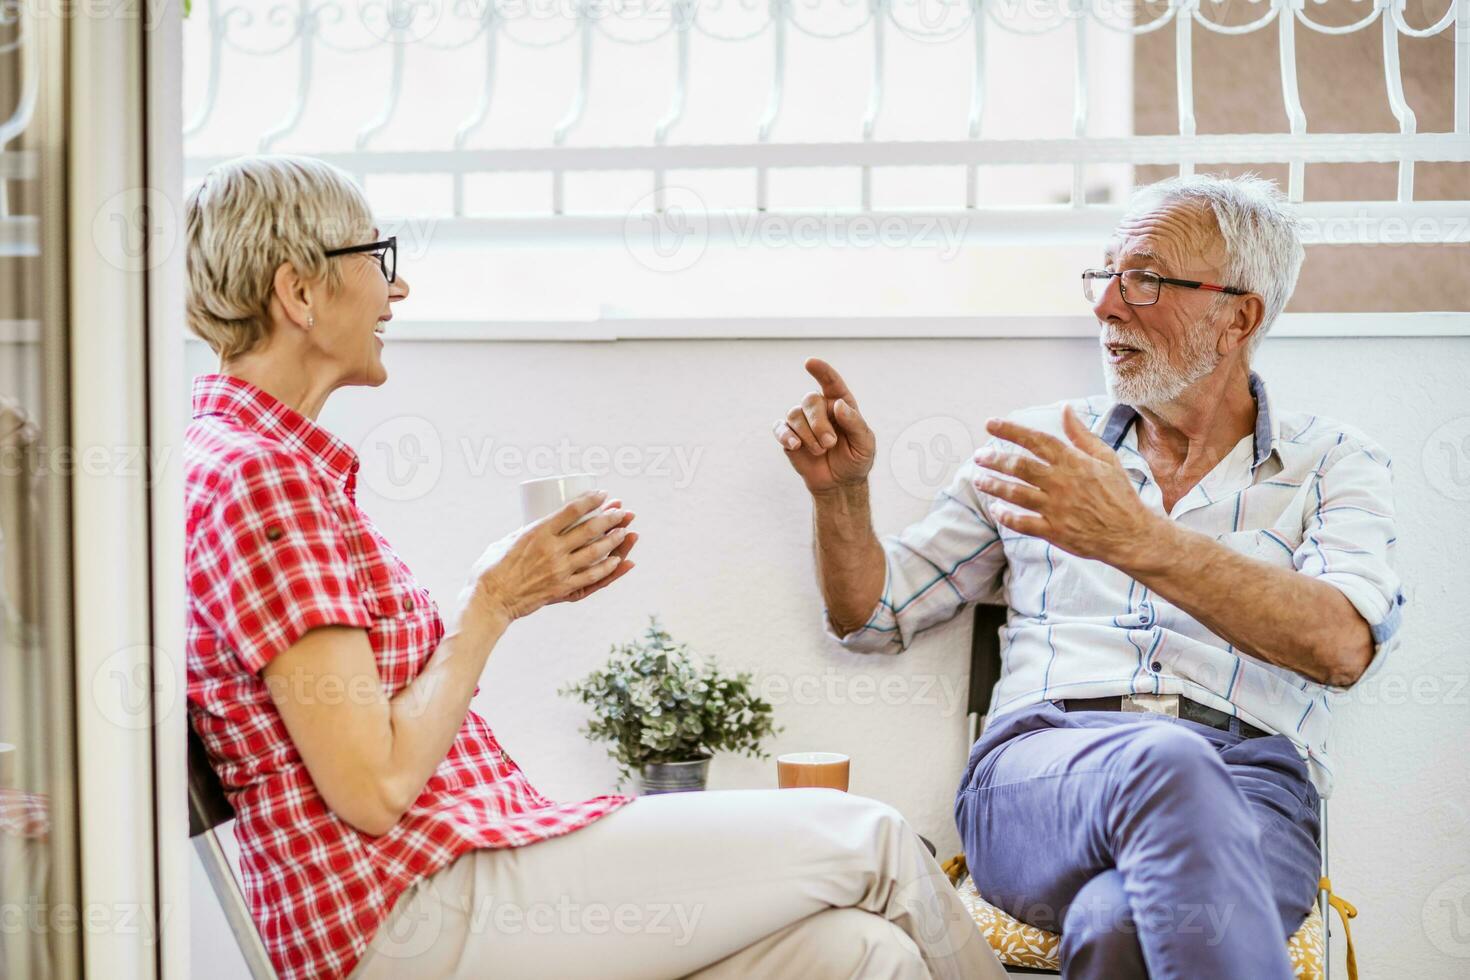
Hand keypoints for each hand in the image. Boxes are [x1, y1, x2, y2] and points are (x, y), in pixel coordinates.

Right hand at [457, 491, 637, 626]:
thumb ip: (528, 531)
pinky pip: (592, 578)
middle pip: (590, 529)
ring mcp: (559, 571)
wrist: (489, 601)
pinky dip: (608, 568)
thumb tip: (543, 523)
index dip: (592, 500)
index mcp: (537, 532)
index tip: (603, 494)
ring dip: (615, 540)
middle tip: (622, 510)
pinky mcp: (562, 589)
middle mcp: (552, 550)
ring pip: (596, 552)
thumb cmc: (491, 568)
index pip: (572, 510)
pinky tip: (619, 561)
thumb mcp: (507, 540)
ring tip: (626, 531)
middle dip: (610, 517)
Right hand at [772, 358, 876, 493]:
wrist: (840, 483)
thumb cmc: (856, 459)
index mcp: (840, 405)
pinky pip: (780, 428)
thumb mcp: (864, 443)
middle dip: (818, 422)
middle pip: (810, 400)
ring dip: (807, 434)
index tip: (810, 362)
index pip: (831, 383)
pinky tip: (795, 445)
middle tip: (830, 443)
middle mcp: (820, 410)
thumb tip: (837, 404)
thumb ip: (854, 423)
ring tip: (820, 451)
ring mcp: (802, 423)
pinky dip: (786, 435)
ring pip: (794, 414)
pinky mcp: (789, 437)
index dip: (822, 371)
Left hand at [971, 404, 1163, 567]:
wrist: (1132, 534)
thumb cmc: (1119, 494)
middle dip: (995, 460)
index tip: (990, 423)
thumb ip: (1082, 435)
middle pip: (1020, 467)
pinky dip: (1006, 516)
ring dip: (994, 486)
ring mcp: (1057, 508)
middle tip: (979, 456)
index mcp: (1074, 462)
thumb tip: (1066, 409)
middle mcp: (1062, 483)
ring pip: (1017, 494)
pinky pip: (1023, 523)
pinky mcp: (1055, 531)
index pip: (1037, 441)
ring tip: (978, 480)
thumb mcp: (1107, 458)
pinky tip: (995, 509)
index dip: (1011, 431)